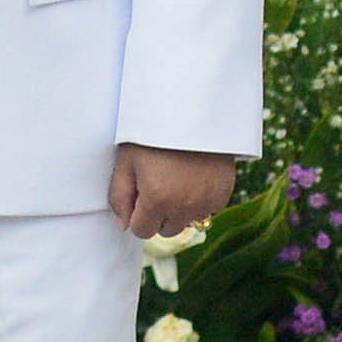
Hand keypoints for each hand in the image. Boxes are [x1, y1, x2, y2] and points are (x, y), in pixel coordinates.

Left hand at [110, 145, 237, 240]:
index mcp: (156, 199)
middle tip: (159, 183)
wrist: (191, 110)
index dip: (137, 214)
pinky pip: (207, 210)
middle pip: (165, 230)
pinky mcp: (222, 195)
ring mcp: (205, 202)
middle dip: (159, 214)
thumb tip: (124, 226)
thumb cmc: (152, 133)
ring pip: (187, 222)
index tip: (141, 195)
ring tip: (177, 179)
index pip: (141, 231)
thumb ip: (119, 196)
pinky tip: (194, 177)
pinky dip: (199, 200)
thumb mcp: (126, 161)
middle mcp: (183, 206)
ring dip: (180, 209)